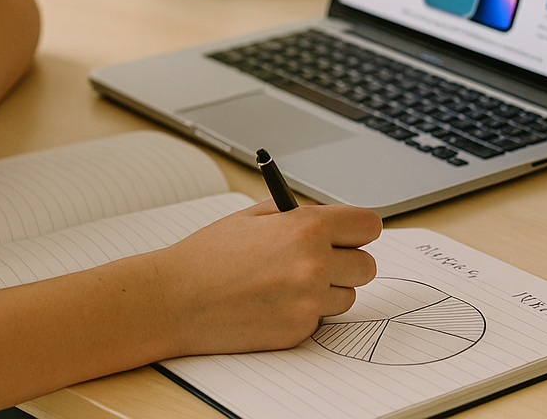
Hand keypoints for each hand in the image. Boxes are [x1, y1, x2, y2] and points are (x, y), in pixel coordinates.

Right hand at [156, 199, 381, 355]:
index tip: (350, 234)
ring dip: (327, 289)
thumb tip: (334, 220)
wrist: (177, 299)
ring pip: (347, 295)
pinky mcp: (299, 331)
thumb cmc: (210, 255)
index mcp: (306, 228)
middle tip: (317, 259)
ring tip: (285, 281)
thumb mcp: (253, 216)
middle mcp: (314, 265)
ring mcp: (308, 302)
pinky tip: (272, 302)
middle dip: (346, 261)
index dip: (358, 230)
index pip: (369, 226)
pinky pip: (321, 319)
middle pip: (367, 266)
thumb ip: (299, 215)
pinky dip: (304, 311)